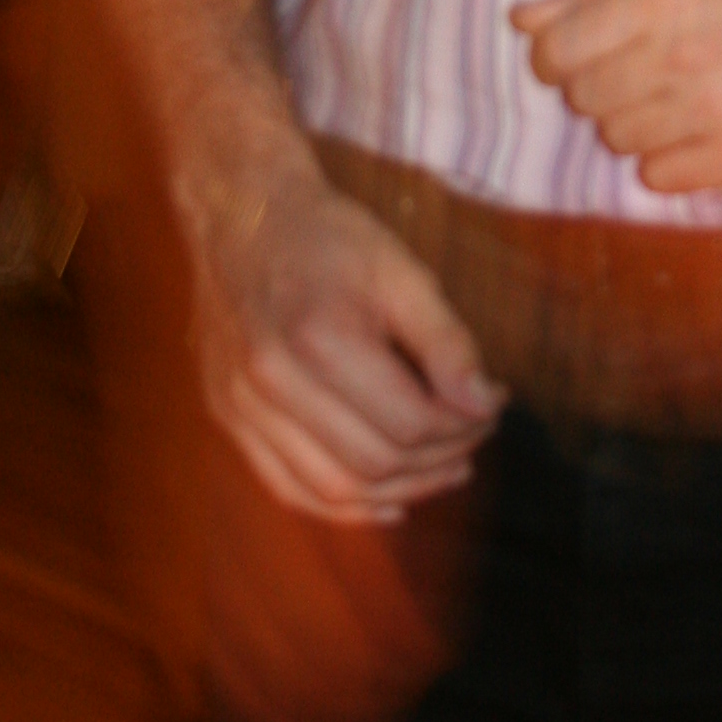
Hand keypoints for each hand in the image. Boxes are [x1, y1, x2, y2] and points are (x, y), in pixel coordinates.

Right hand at [185, 138, 502, 526]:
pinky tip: (388, 500)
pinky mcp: (227, 418)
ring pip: (331, 490)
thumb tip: (485, 405)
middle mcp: (270, 381)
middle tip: (475, 435)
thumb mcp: (399, 269)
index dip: (463, 425)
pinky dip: (341, 507)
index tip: (493, 403)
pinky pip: (288, 489)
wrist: (240, 215)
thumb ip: (445, 341)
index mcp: (317, 336)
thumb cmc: (327, 237)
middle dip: (440, 460)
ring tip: (446, 469)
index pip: (408, 422)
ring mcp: (240, 406)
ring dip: (400, 491)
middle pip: (373, 463)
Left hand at [511, 0, 721, 191]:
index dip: (558, 57)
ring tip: (683, 96)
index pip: (557, 51)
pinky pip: (657, 176)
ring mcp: (710, 112)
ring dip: (636, 120)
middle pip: (584, 97)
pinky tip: (703, 130)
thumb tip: (521, 18)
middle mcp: (680, 55)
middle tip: (650, 68)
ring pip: (616, 138)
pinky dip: (669, 158)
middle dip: (603, 85)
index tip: (581, 53)